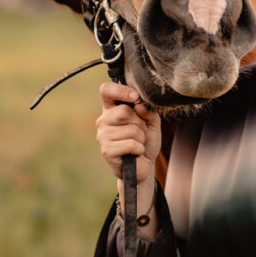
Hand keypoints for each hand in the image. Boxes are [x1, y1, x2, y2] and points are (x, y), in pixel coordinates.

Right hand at [96, 82, 161, 206]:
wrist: (144, 165)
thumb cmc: (145, 140)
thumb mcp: (152, 122)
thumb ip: (148, 111)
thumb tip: (139, 105)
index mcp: (112, 109)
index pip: (106, 91)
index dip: (120, 90)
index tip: (135, 97)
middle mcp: (104, 120)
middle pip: (123, 111)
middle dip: (139, 122)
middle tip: (140, 131)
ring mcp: (103, 136)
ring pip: (131, 130)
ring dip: (141, 138)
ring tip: (137, 143)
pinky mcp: (107, 151)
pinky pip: (130, 144)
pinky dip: (139, 149)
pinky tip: (135, 153)